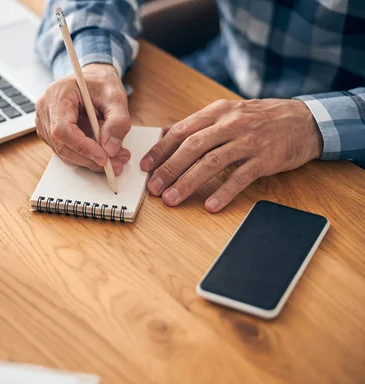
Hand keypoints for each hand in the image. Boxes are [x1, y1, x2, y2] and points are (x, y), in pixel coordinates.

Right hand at [35, 63, 131, 174]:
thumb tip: (110, 148)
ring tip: (114, 158)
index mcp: (58, 94)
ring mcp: (45, 123)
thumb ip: (117, 121)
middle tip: (115, 163)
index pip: (62, 129)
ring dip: (89, 160)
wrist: (93, 81)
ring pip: (64, 153)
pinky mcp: (50, 134)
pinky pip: (66, 152)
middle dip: (89, 158)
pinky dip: (85, 157)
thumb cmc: (101, 84)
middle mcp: (45, 110)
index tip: (103, 157)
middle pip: (61, 145)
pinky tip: (102, 153)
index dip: (82, 147)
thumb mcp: (115, 96)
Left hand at [140, 99, 322, 211]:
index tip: (145, 166)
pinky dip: (224, 191)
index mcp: (217, 112)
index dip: (161, 150)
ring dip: (188, 182)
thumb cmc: (259, 119)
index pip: (181, 131)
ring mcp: (249, 140)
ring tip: (172, 199)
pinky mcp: (266, 158)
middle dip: (169, 168)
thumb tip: (163, 134)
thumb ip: (197, 124)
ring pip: (212, 162)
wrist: (304, 120)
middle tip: (154, 188)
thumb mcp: (227, 113)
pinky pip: (241, 177)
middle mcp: (230, 124)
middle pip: (193, 146)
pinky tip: (210, 205)